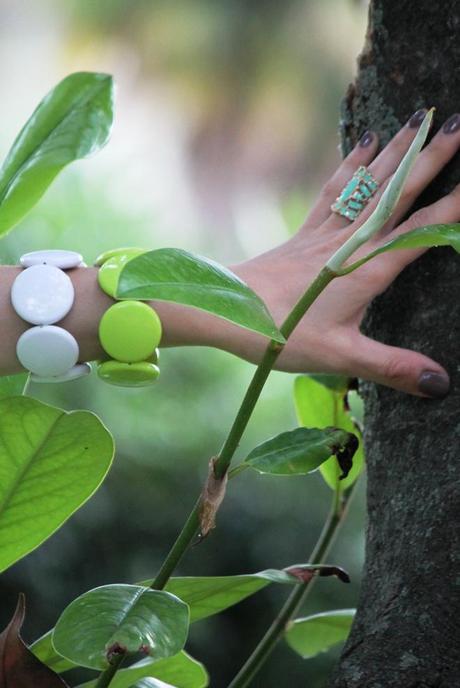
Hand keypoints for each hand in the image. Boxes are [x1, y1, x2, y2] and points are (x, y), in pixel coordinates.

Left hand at [230, 109, 459, 396]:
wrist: (229, 310)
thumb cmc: (282, 335)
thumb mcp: (341, 357)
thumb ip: (392, 367)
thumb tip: (441, 384)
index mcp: (367, 270)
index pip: (420, 232)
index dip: (453, 208)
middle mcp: (351, 243)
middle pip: (398, 194)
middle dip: (432, 157)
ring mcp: (326, 232)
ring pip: (369, 184)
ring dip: (396, 150)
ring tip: (420, 117)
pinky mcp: (306, 232)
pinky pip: (335, 191)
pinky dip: (352, 166)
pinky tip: (365, 144)